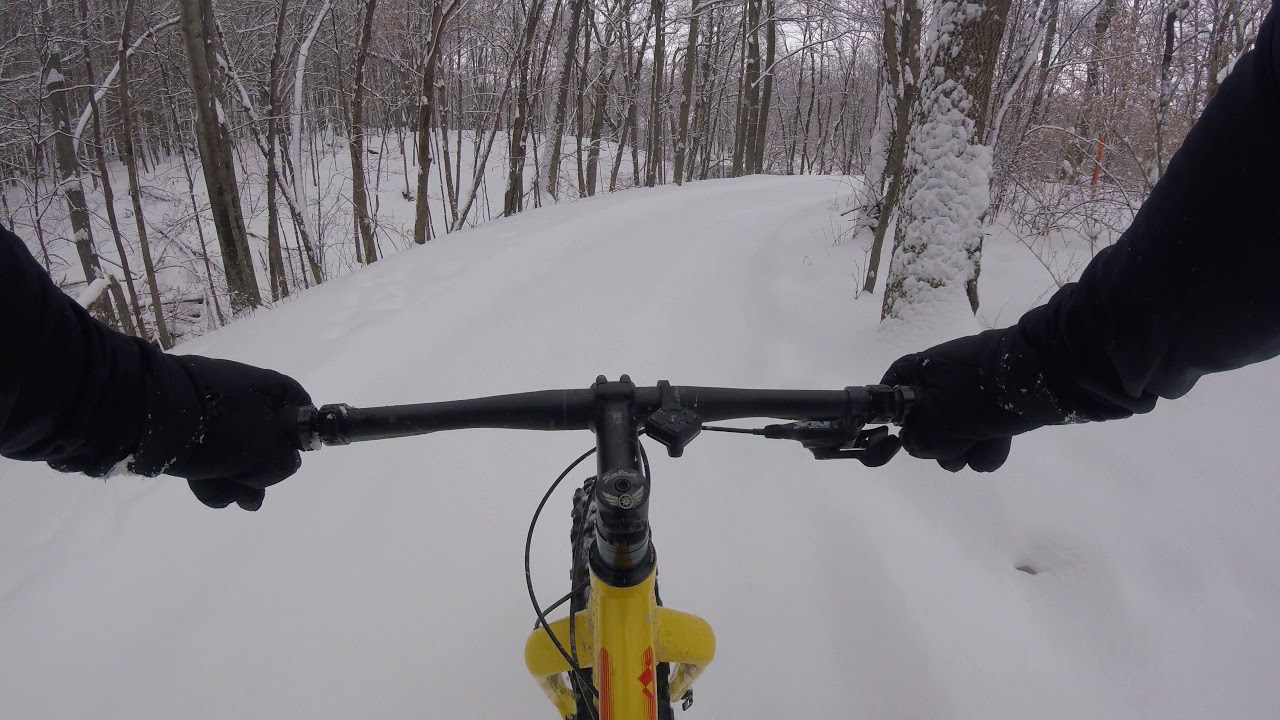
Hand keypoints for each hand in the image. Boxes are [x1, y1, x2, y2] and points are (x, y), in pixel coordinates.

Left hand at [131, 356, 310, 509]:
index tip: (291, 459)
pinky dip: (211, 475)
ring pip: (235, 450)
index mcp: (269, 388)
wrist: (153, 415)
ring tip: (230, 499)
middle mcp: (243, 394)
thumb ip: (284, 463)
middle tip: (254, 493)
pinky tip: (210, 494)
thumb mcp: (269, 453)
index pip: (301, 408)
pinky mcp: (186, 425)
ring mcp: (213, 408)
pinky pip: (208, 452)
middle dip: (260, 471)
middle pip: (266, 436)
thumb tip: (276, 466)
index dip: (300, 437)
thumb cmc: (223, 429)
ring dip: (236, 480)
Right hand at [882, 328, 1073, 471]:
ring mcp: (973, 393)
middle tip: (950, 450)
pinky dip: (988, 445)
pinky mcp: (998, 406)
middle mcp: (944, 378)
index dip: (891, 413)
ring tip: (981, 448)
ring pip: (956, 433)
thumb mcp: (938, 419)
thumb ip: (917, 438)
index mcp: (923, 370)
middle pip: (925, 420)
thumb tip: (917, 446)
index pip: (891, 388)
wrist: (1045, 376)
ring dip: (966, 450)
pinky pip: (982, 434)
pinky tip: (998, 446)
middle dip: (939, 443)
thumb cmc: (981, 394)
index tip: (897, 434)